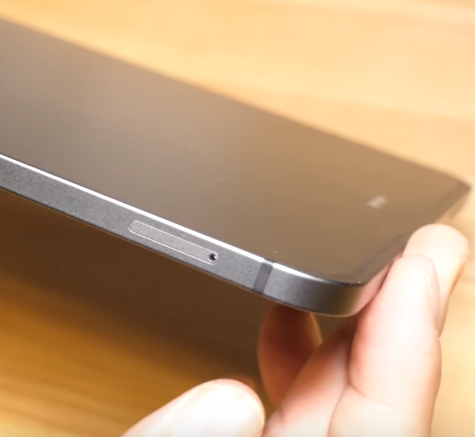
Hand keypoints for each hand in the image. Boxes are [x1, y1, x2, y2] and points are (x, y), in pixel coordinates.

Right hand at [123, 223, 468, 435]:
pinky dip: (301, 356)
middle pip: (375, 392)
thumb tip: (232, 396)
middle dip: (398, 307)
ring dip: (353, 326)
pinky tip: (287, 317)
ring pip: (341, 394)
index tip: (421, 261)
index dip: (408, 336)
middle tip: (424, 236)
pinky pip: (302, 405)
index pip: (383, 419)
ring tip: (370, 260)